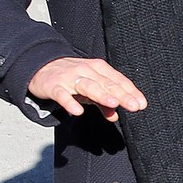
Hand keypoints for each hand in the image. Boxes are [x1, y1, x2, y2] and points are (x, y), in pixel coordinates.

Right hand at [28, 56, 146, 122]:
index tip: (141, 104)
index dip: (130, 91)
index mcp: (98, 69)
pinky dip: (69, 102)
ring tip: (113, 103)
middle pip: (106, 83)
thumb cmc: (71, 78)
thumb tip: (115, 116)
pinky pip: (62, 95)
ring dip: (101, 94)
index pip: (118, 80)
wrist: (40, 67)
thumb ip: (103, 102)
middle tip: (134, 106)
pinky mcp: (53, 86)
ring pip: (88, 86)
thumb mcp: (90, 89)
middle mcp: (86, 71)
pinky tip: (78, 111)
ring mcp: (69, 77)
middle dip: (121, 95)